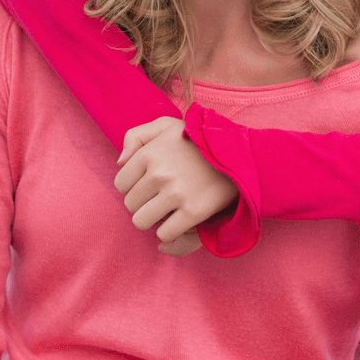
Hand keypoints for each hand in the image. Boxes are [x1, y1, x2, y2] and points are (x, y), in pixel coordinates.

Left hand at [115, 117, 238, 255]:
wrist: (239, 154)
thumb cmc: (199, 140)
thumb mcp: (166, 125)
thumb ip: (135, 136)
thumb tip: (119, 163)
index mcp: (149, 153)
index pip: (121, 184)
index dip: (134, 186)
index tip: (150, 183)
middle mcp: (160, 173)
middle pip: (130, 205)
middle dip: (143, 203)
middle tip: (161, 197)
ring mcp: (176, 194)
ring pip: (141, 222)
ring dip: (153, 219)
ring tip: (167, 210)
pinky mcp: (194, 212)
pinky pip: (165, 234)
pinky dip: (169, 232)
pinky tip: (180, 221)